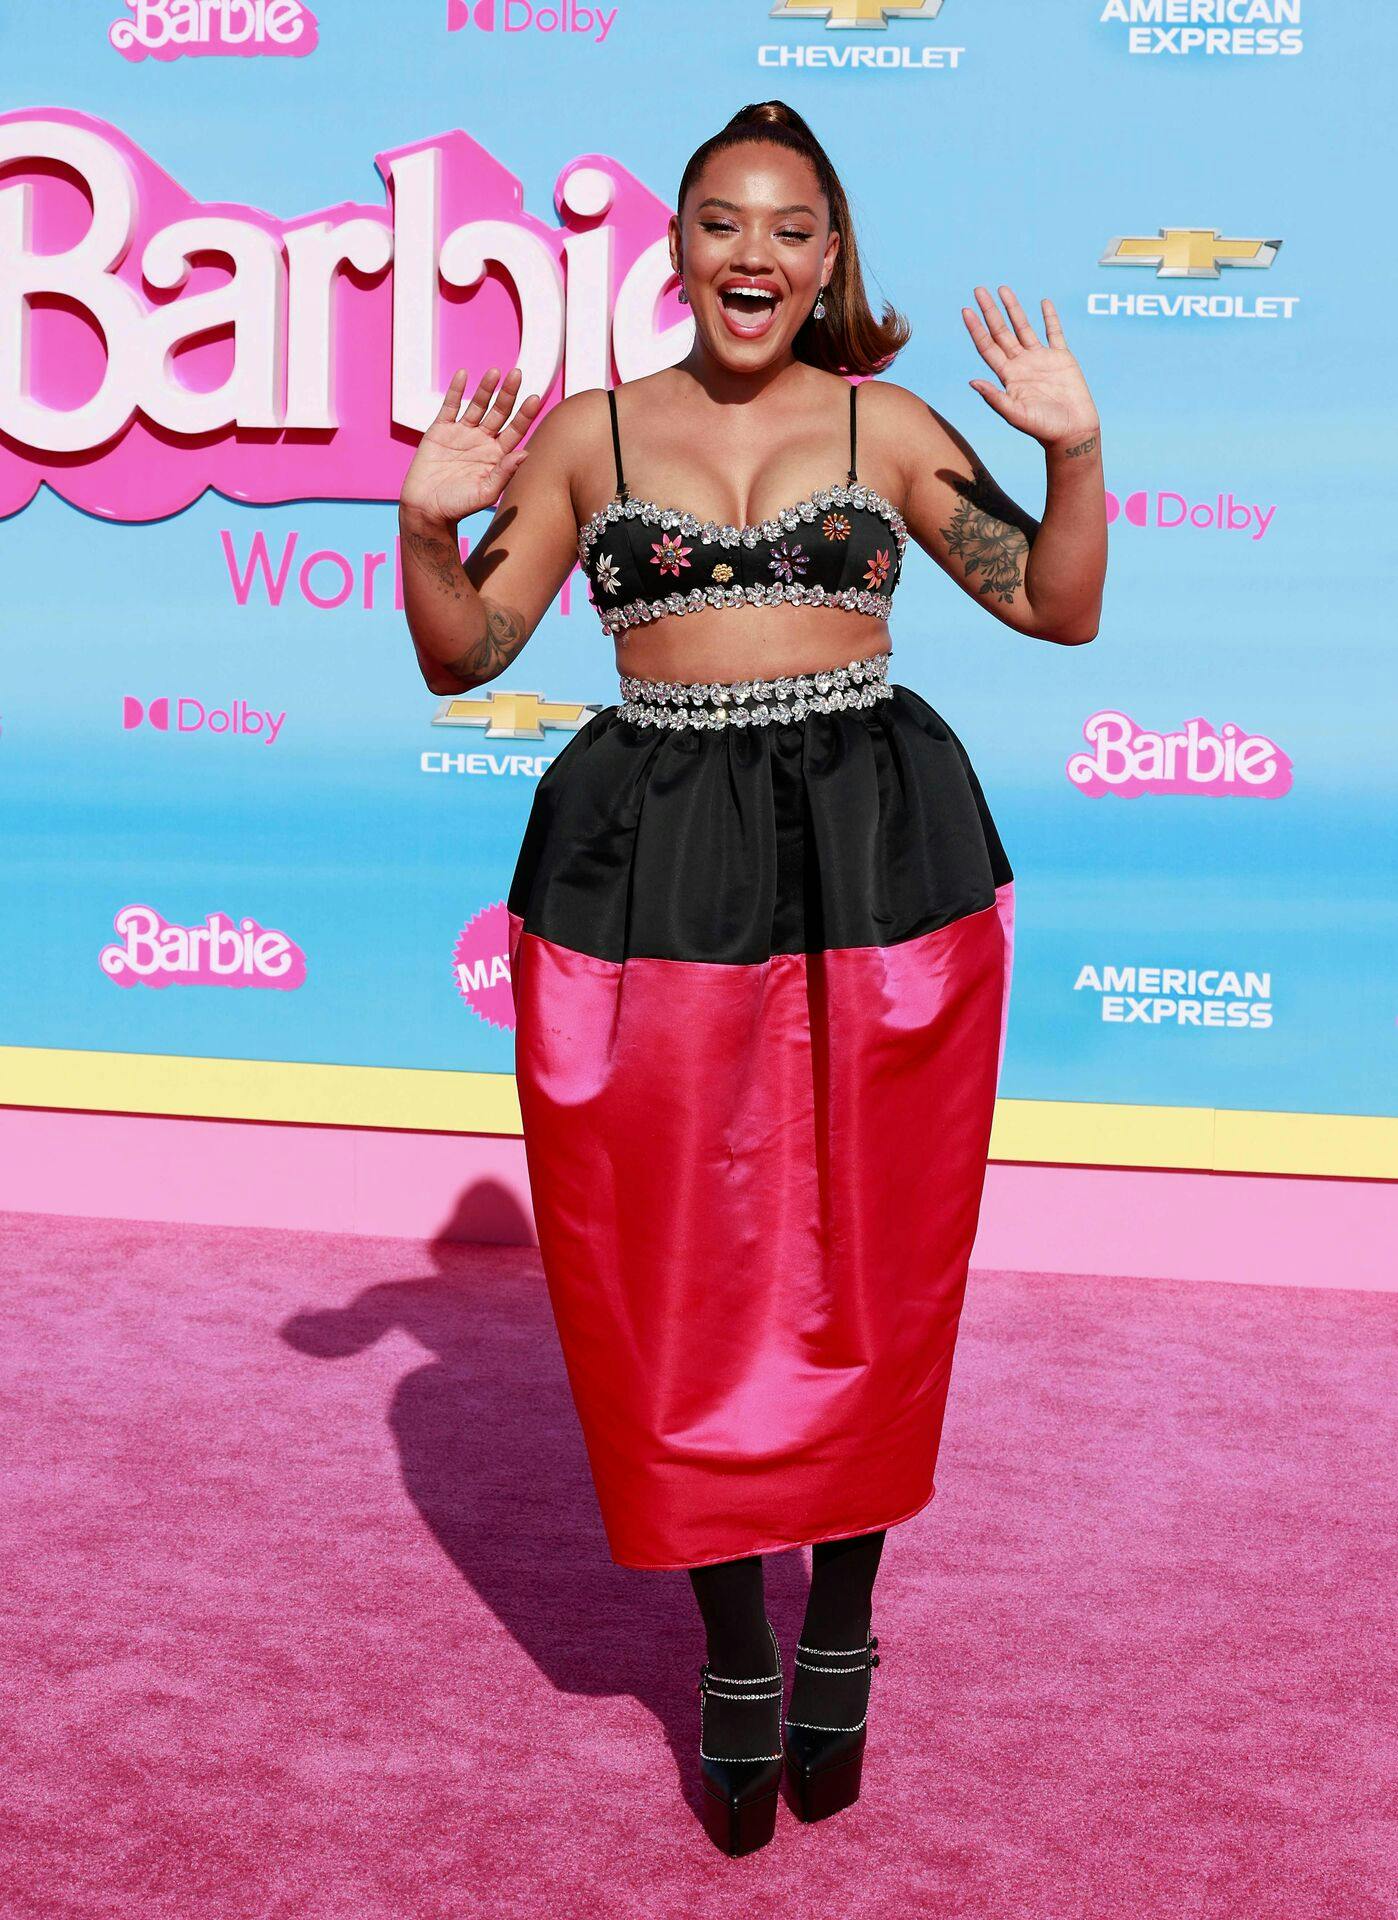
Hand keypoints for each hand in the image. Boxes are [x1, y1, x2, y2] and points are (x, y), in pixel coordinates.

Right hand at [400, 366, 541, 523]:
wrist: (426, 510)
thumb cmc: (458, 507)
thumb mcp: (485, 493)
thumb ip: (504, 473)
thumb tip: (526, 454)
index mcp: (497, 456)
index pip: (515, 430)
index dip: (525, 415)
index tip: (535, 399)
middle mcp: (482, 441)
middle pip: (499, 412)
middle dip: (508, 394)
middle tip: (517, 374)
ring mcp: (462, 433)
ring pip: (477, 405)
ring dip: (486, 388)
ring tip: (495, 372)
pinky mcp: (440, 430)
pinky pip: (449, 406)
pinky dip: (455, 390)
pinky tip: (463, 375)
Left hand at [962, 286, 1098, 451]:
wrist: (1072, 432)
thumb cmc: (1042, 428)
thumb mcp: (1015, 415)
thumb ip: (994, 398)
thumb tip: (972, 382)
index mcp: (1008, 376)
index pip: (987, 347)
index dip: (976, 329)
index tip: (966, 310)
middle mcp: (1021, 364)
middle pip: (1001, 332)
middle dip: (990, 311)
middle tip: (979, 290)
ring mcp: (1041, 359)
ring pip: (1024, 327)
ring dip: (1013, 308)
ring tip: (1003, 289)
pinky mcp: (1061, 358)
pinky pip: (1054, 332)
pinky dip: (1050, 317)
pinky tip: (1043, 303)